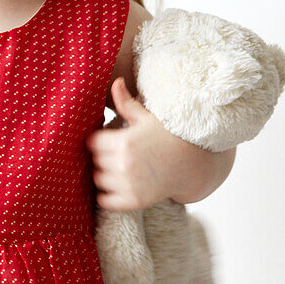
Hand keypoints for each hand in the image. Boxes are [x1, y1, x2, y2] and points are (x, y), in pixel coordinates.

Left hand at [87, 77, 201, 210]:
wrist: (192, 163)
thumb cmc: (168, 136)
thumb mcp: (147, 117)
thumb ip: (126, 103)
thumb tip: (115, 82)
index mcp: (125, 141)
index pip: (92, 142)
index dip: (97, 139)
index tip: (106, 138)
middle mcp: (125, 164)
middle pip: (95, 160)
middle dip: (101, 155)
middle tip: (113, 153)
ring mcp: (130, 185)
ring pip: (98, 179)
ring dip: (104, 174)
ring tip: (116, 167)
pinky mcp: (135, 201)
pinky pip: (106, 201)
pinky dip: (106, 196)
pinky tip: (114, 186)